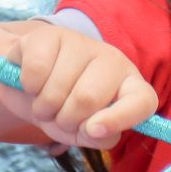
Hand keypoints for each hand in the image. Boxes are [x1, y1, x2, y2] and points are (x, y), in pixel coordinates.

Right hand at [0, 20, 158, 148]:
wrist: (30, 88)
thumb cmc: (66, 111)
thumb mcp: (84, 132)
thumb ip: (98, 137)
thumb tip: (95, 129)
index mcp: (129, 87)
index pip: (142, 101)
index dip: (119, 118)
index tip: (92, 130)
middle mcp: (111, 60)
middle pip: (88, 98)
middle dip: (64, 119)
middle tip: (59, 117)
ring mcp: (82, 43)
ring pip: (58, 88)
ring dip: (43, 107)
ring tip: (44, 102)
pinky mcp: (49, 34)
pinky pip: (36, 70)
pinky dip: (28, 87)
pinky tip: (32, 83)